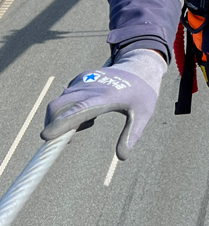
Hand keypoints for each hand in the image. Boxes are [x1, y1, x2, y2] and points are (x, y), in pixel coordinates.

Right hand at [41, 49, 165, 159]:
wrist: (139, 68)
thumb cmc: (142, 93)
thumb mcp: (144, 114)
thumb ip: (132, 135)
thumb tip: (123, 157)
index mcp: (106, 96)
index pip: (79, 110)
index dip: (62, 123)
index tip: (46, 136)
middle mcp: (90, 87)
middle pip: (58, 106)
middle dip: (53, 125)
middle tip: (69, 139)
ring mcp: (83, 81)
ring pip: (60, 102)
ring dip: (64, 118)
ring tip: (91, 122)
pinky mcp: (80, 79)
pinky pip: (66, 96)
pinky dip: (69, 109)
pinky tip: (90, 113)